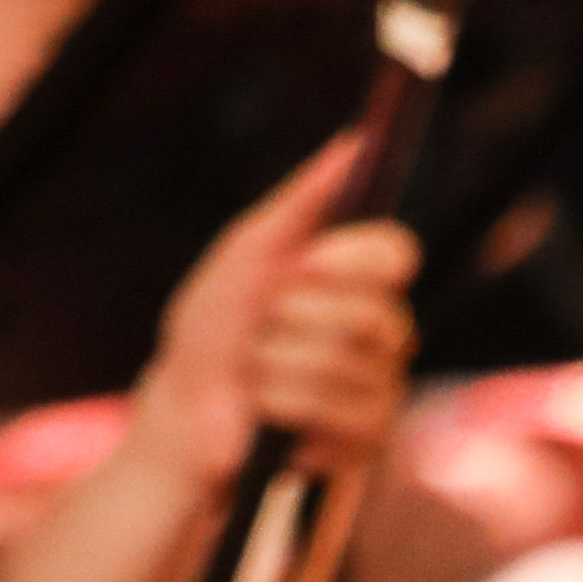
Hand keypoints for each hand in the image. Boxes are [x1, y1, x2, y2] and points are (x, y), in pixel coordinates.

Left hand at [127, 135, 420, 486]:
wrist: (185, 406)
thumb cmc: (216, 325)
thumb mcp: (248, 251)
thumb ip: (303, 199)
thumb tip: (354, 140)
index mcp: (359, 282)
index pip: (397, 252)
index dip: (354, 256)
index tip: (307, 260)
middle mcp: (383, 332)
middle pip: (371, 311)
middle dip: (292, 315)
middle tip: (261, 326)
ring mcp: (380, 388)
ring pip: (346, 363)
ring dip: (275, 363)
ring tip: (255, 372)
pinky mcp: (368, 441)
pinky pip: (338, 414)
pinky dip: (283, 406)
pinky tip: (269, 412)